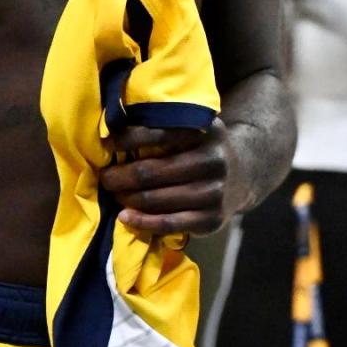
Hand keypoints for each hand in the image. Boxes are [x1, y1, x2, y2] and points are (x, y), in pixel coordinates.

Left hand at [99, 121, 235, 237]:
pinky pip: (167, 223)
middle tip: (104, 177)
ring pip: (156, 199)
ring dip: (127, 198)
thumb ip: (163, 123)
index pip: (157, 134)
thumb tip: (112, 126)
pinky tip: (124, 217)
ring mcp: (213, 193)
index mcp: (205, 130)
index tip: (106, 144)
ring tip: (114, 193)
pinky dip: (141, 222)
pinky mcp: (210, 219)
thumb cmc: (200, 147)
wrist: (241, 175)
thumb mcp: (192, 125)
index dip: (126, 139)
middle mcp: (212, 161)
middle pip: (151, 171)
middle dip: (120, 176)